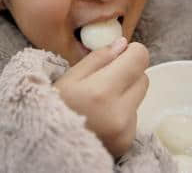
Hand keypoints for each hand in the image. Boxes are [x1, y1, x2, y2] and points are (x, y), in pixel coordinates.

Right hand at [54, 38, 149, 157]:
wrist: (48, 148)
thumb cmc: (53, 108)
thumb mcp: (68, 78)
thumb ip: (98, 58)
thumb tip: (122, 43)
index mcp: (101, 91)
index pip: (140, 59)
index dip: (132, 51)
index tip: (120, 54)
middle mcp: (119, 113)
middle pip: (143, 78)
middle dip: (128, 73)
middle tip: (104, 78)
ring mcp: (125, 131)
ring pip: (138, 97)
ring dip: (125, 94)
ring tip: (99, 103)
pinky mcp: (126, 142)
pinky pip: (133, 117)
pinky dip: (121, 113)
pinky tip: (101, 118)